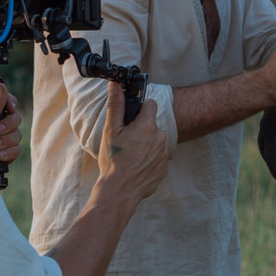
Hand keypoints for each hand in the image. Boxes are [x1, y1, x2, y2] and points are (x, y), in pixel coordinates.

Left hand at [0, 82, 22, 164]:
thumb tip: (1, 86)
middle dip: (7, 125)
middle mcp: (0, 123)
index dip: (11, 103)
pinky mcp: (8, 152)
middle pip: (16, 118)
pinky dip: (9, 152)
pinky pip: (17, 149)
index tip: (10, 108)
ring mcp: (5, 138)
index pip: (9, 102)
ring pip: (18, 135)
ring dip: (6, 141)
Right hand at [96, 83, 168, 203]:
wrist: (120, 190)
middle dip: (141, 129)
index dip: (140, 109)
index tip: (132, 118)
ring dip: (146, 145)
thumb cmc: (113, 159)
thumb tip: (115, 85)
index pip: (150, 104)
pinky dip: (149, 159)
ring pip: (155, 141)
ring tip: (130, 156)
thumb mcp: (111, 130)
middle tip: (126, 141)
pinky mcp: (164, 168)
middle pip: (152, 124)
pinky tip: (136, 166)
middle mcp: (160, 137)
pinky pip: (157, 157)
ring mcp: (164, 153)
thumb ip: (116, 105)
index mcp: (147, 125)